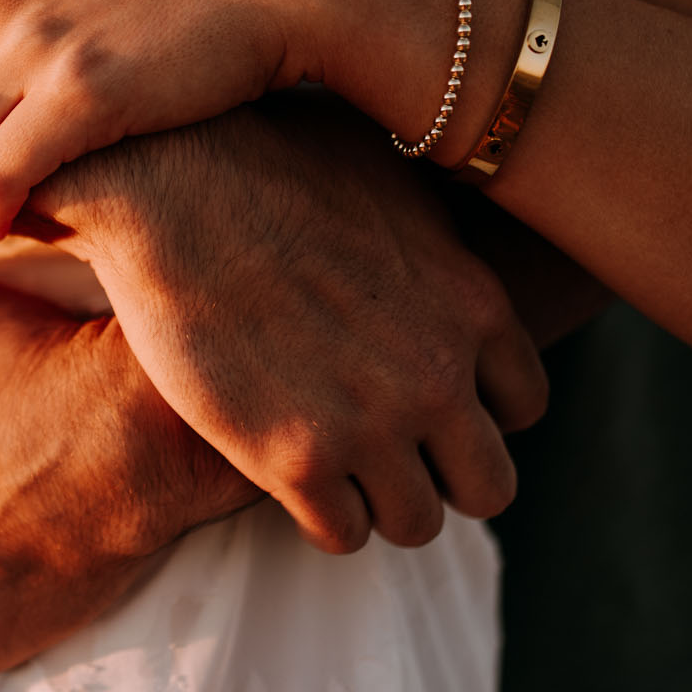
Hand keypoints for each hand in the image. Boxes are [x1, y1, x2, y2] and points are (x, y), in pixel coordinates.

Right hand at [29, 100, 549, 552]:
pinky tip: (287, 477)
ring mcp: (373, 424)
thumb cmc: (264, 157)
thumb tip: (449, 247)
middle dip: (441, 474)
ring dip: (378, 501)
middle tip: (385, 450)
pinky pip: (342, 533)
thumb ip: (436, 237)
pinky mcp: (296, 459)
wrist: (167, 183)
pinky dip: (321, 516)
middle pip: (489, 486)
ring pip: (416, 521)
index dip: (474, 408)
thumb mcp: (387, 178)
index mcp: (474, 304)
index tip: (425, 398)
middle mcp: (439, 374)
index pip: (525, 405)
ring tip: (333, 469)